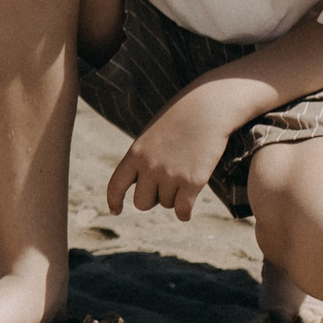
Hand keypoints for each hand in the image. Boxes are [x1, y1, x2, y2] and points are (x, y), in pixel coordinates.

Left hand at [106, 90, 237, 220]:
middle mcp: (149, 167)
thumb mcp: (152, 135)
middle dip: (153, 199)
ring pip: (166, 204)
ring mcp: (170, 175)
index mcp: (135, 154)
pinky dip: (184, 213)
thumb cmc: (181, 119)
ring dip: (174, 197)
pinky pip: (182, 210)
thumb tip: (147, 188)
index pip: (115, 185)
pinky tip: (186, 212)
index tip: (116, 211)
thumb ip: (144, 159)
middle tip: (165, 187)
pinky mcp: (193, 181)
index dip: (114, 201)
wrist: (208, 108)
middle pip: (142, 203)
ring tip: (184, 177)